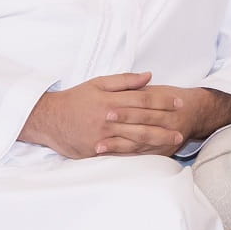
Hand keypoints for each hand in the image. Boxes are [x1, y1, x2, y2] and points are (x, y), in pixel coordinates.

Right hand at [20, 72, 188, 158]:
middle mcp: (108, 118)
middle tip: (183, 125)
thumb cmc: (75, 99)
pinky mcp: (96, 150)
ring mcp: (102, 135)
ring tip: (174, 140)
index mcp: (110, 99)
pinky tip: (153, 153)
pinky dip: (138, 153)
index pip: (143, 99)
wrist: (47, 119)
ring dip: (157, 139)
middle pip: (143, 119)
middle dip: (165, 122)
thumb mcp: (97, 83)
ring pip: (135, 137)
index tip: (179, 102)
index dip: (163, 100)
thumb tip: (149, 76)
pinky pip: (122, 152)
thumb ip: (124, 81)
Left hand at [95, 83, 230, 152]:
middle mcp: (168, 124)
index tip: (107, 109)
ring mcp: (166, 140)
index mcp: (167, 106)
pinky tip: (108, 155)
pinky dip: (124, 155)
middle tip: (102, 126)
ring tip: (99, 146)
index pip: (145, 108)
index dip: (127, 110)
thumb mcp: (158, 90)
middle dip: (122, 126)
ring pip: (140, 144)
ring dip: (118, 146)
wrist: (197, 113)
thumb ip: (139, 87)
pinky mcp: (162, 152)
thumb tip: (120, 87)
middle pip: (143, 127)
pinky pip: (141, 155)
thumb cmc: (172, 99)